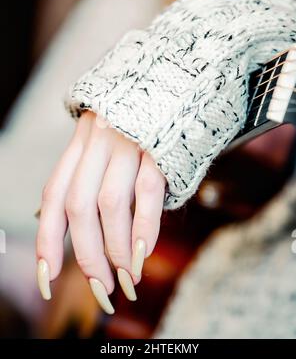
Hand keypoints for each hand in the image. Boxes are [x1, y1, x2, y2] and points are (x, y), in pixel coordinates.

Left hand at [36, 111, 165, 312]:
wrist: (178, 75)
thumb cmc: (142, 118)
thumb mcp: (106, 138)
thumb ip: (92, 174)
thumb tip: (76, 228)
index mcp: (81, 141)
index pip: (54, 196)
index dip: (47, 240)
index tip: (48, 277)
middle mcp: (97, 140)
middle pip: (80, 206)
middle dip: (88, 256)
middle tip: (103, 288)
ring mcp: (128, 140)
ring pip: (111, 203)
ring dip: (118, 249)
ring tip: (128, 277)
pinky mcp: (160, 143)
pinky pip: (147, 191)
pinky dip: (144, 226)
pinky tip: (144, 252)